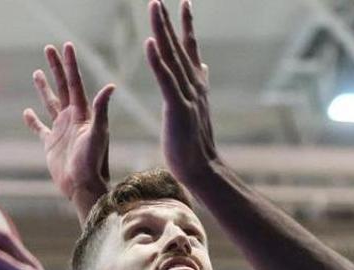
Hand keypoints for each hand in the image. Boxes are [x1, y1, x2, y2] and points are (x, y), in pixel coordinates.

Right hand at [24, 43, 115, 214]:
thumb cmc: (94, 161)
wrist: (84, 186)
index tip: (65, 46)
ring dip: (44, 88)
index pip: (75, 83)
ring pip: (50, 103)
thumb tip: (111, 86)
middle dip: (56, 68)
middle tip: (49, 48)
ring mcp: (61, 130)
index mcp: (83, 113)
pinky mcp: (51, 144)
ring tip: (36, 72)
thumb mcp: (99, 133)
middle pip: (62, 87)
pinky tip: (27, 112)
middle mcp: (72, 118)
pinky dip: (32, 120)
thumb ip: (102, 109)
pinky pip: (40, 128)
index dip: (70, 64)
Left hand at [144, 0, 221, 181]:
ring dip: (162, 31)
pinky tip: (151, 43)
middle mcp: (194, 85)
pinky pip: (166, 80)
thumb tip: (202, 66)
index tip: (184, 3)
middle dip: (168, 21)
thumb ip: (198, 84)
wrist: (202, 168)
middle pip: (178, 46)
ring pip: (172, 56)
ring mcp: (187, 95)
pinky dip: (158, 60)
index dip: (186, 25)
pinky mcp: (178, 108)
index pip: (189, 49)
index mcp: (196, 85)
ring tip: (154, 8)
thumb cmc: (195, 143)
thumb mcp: (196, 107)